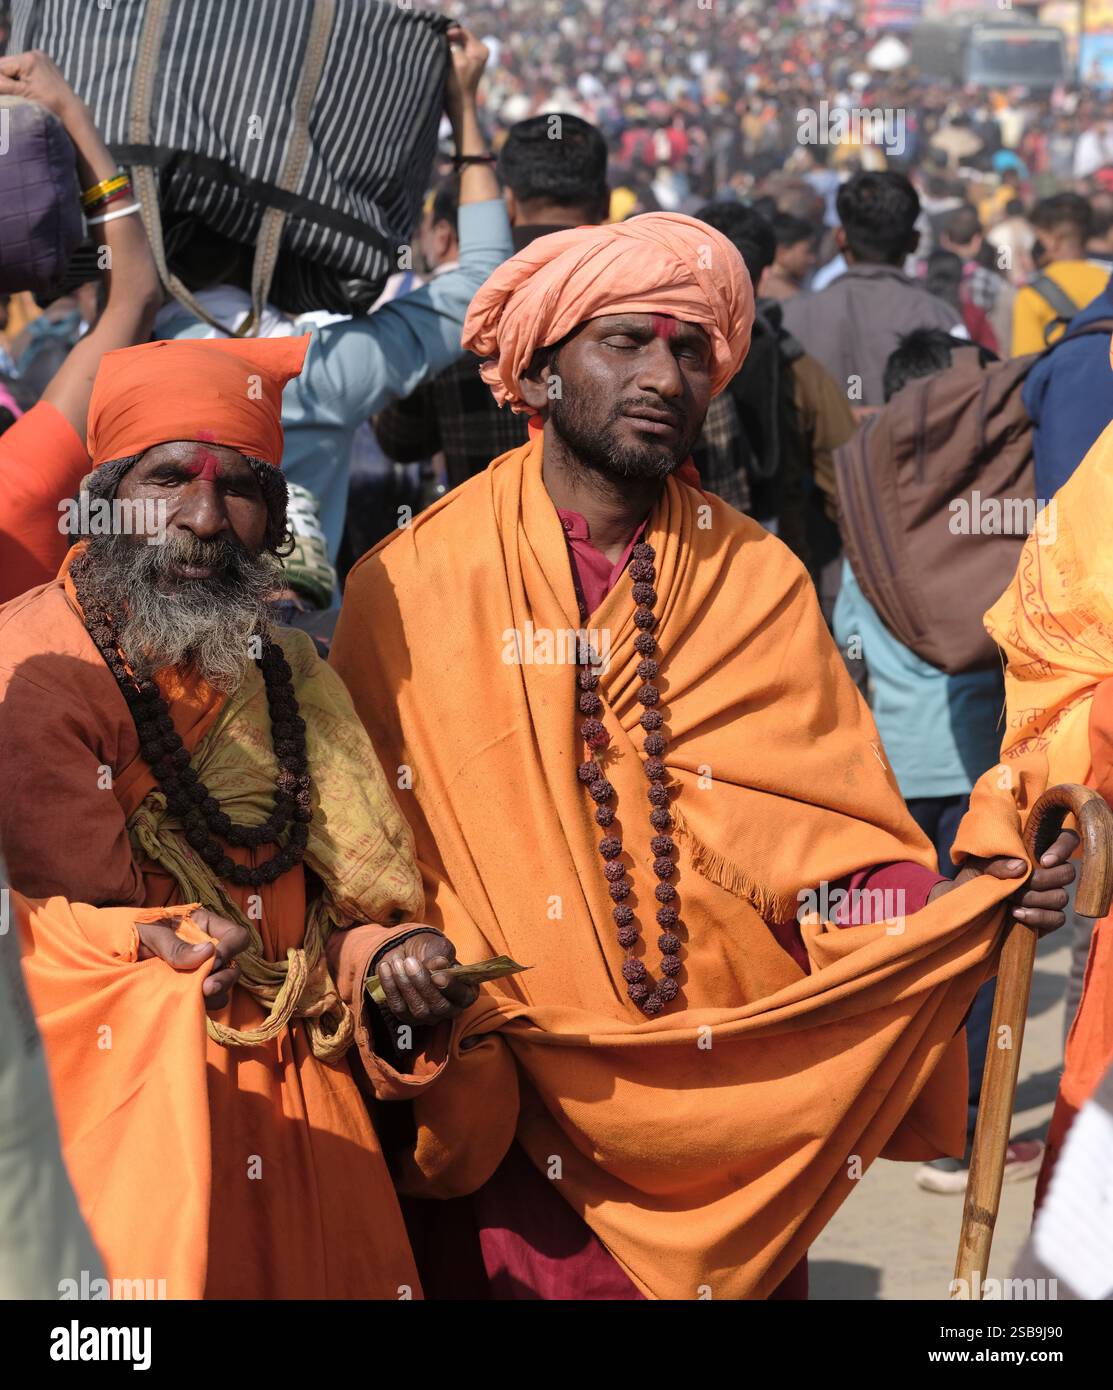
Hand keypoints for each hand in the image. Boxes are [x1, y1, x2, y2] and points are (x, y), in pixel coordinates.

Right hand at [0, 50, 80, 122]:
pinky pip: (24, 67)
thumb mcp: (23, 94)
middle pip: (7, 64)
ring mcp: (40, 56)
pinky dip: (20, 75)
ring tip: (17, 91)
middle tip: (9, 92)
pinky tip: (25, 86)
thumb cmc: (49, 105)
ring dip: (11, 76)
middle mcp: (34, 53)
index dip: (0, 81)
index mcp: (28, 60)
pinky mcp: (43, 62)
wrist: (71, 110)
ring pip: (14, 65)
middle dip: (3, 77)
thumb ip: (3, 85)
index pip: (2, 67)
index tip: (4, 92)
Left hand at [137, 908, 250, 1011]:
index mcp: (203, 926)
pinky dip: (202, 1004)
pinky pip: (207, 1000)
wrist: (106, 950)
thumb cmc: (129, 931)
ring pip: (224, 984)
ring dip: (217, 993)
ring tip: (198, 997)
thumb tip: (208, 953)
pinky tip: (188, 1004)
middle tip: (206, 988)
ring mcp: (199, 970)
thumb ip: (175, 945)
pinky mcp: (188, 989)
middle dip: (224, 978)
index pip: (235, 934)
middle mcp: (206, 949)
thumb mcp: (150, 932)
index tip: (213, 961)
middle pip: (233, 964)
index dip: (231, 948)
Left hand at [375, 930, 479, 1026]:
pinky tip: (385, 968)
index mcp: (465, 992)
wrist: (409, 954)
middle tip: (410, 962)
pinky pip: (398, 1007)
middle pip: (438, 1006)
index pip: (463, 996)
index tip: (437, 975)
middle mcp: (449, 1009)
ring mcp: (428, 1016)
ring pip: (418, 1009)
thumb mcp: (440, 947)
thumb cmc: (431, 951)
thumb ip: (442, 954)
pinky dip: (390, 986)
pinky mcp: (407, 1016)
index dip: (451, 987)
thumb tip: (439, 965)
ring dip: (405, 984)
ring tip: (397, 963)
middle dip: (422, 984)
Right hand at [444, 25, 487, 126]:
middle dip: (447, 38)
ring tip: (436, 49)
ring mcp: (472, 58)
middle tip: (435, 41)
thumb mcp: (457, 61)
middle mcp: (479, 51)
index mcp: (480, 49)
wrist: (459, 107)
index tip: (439, 37)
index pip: (462, 31)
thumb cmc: (458, 86)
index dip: (449, 31)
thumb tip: (446, 33)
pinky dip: (447, 52)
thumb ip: (453, 44)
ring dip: (446, 46)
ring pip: (455, 44)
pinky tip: (440, 56)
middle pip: (459, 36)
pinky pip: (454, 52)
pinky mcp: (465, 64)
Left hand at [927, 829, 1077, 935]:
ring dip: (1034, 898)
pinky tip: (1016, 913)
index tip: (1043, 861)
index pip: (1067, 839)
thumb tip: (1022, 866)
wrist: (967, 907)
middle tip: (1019, 883)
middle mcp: (1048, 872)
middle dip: (1042, 880)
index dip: (1063, 847)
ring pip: (1061, 896)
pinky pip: (1057, 918)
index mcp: (1036, 850)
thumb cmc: (974, 878)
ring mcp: (1050, 895)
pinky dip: (1038, 917)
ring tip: (1010, 898)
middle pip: (1068, 872)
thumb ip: (997, 862)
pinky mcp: (1049, 918)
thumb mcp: (978, 865)